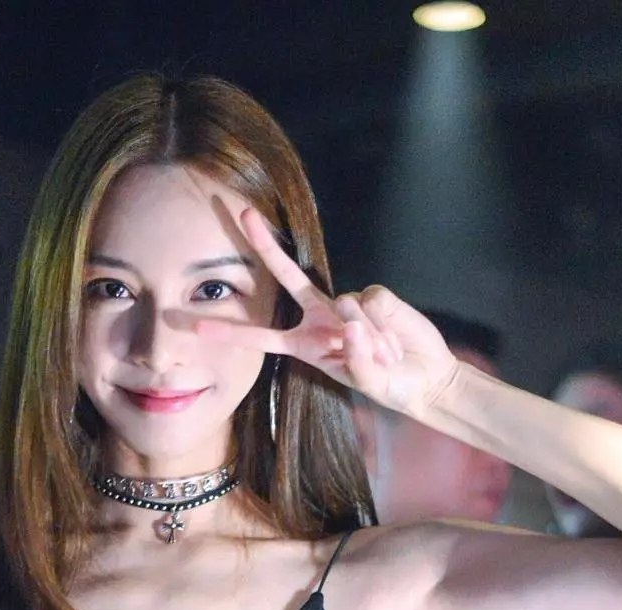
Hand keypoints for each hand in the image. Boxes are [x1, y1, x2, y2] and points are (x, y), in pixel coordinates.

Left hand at [196, 207, 457, 415]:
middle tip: (242, 214)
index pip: (262, 335)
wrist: (424, 377)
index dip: (231, 331)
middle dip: (265, 245)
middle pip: (288, 275)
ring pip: (348, 308)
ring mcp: (348, 303)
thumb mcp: (367, 381)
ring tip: (386, 357)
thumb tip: (352, 320)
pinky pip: (373, 305)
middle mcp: (321, 316)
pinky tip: (395, 342)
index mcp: (306, 343)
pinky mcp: (375, 296)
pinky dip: (385, 329)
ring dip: (371, 342)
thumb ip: (357, 357)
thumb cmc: (388, 384)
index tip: (197, 326)